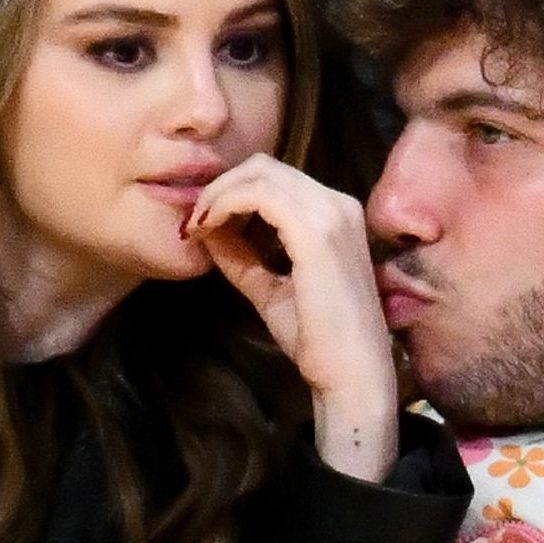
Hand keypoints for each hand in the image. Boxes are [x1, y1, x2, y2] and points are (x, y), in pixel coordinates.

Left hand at [187, 154, 398, 481]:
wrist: (351, 376)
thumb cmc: (319, 341)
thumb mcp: (271, 291)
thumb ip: (243, 258)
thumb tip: (208, 231)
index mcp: (336, 215)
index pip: (275, 179)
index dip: (230, 192)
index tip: (200, 224)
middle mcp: (338, 204)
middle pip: (264, 167)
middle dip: (219, 187)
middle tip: (191, 222)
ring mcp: (331, 213)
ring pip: (259, 173)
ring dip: (218, 194)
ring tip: (196, 227)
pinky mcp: (316, 231)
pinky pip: (258, 195)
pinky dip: (225, 204)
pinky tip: (208, 229)